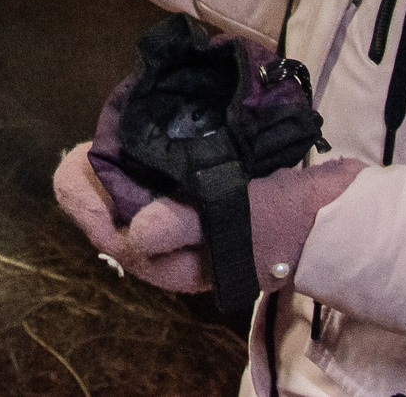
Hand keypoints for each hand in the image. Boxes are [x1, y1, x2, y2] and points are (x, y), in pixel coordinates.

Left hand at [54, 142, 365, 295]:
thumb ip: (181, 226)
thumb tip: (132, 232)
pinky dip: (146, 172)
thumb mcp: (232, 218)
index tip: (71, 161)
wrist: (333, 214)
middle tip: (81, 147)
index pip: (113, 236)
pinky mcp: (206, 211)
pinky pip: (161, 196)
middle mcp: (176, 254)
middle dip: (95, 185)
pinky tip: (142, 145)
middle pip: (117, 221)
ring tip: (105, 140)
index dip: (85, 201)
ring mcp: (191, 234)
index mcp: (175, 264)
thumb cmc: (280, 219)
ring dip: (118, 176)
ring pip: (136, 208)